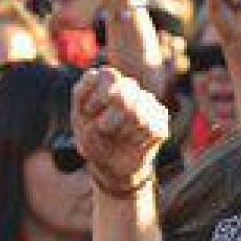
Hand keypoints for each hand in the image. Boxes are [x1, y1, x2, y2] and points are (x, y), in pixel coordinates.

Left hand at [71, 67, 168, 193]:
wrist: (109, 164)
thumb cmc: (92, 136)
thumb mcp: (78, 117)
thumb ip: (83, 96)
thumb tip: (107, 86)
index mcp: (108, 79)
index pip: (108, 75)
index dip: (96, 98)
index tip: (88, 113)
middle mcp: (130, 86)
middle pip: (123, 95)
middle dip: (108, 120)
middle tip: (103, 129)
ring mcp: (148, 102)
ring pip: (137, 114)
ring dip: (120, 132)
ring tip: (118, 136)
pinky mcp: (161, 120)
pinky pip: (149, 128)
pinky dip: (134, 140)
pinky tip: (131, 141)